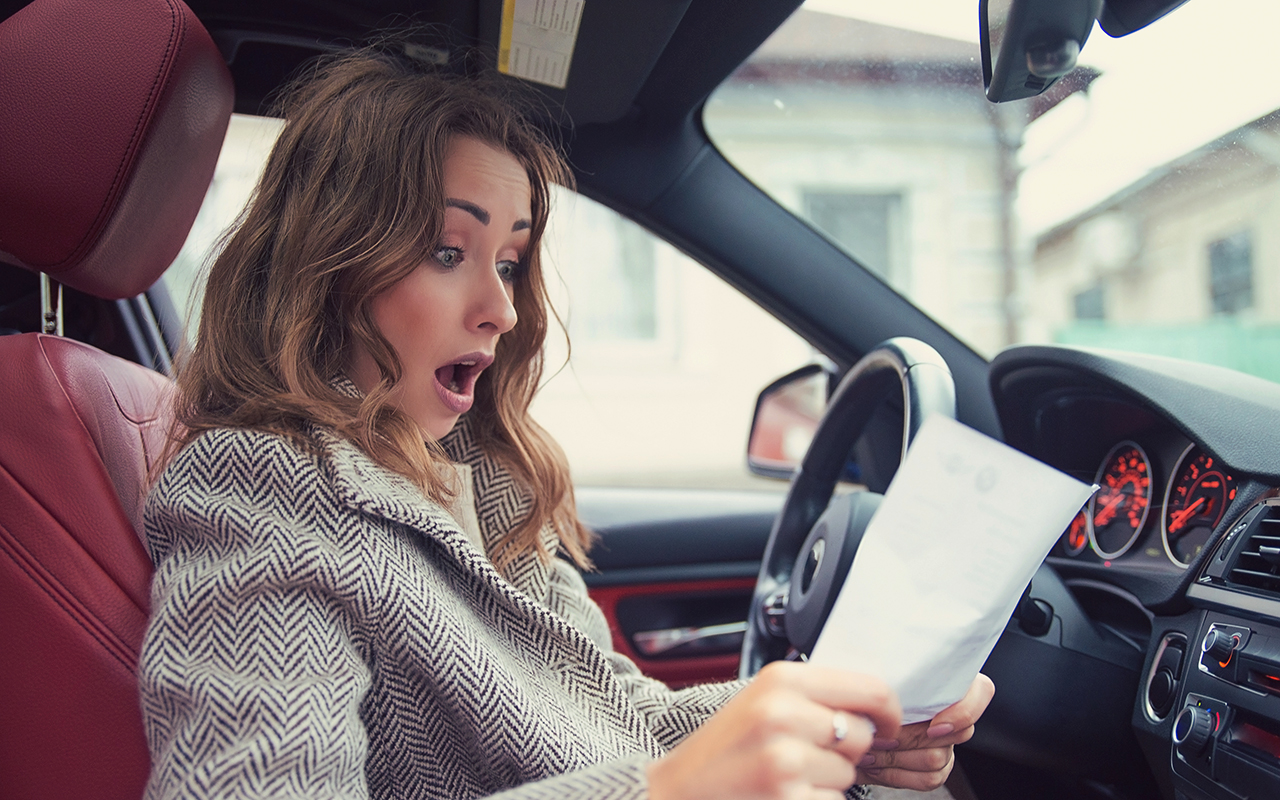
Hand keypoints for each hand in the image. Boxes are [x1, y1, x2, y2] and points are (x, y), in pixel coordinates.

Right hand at [648, 661, 901, 799]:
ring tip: (784, 776)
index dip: (888, 710)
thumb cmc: (721, 751)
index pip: (868, 688)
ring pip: (848, 774)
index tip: (888, 723)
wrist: (675, 793)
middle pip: (861, 735)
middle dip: (844, 750)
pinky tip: (782, 796)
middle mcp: (782, 715)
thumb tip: (873, 704)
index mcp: (779, 680)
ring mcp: (784, 761)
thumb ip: (810, 695)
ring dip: (826, 782)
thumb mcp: (759, 701)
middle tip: (805, 753)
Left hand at [856, 673, 994, 791]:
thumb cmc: (862, 695)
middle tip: (877, 734)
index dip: (962, 711)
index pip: (980, 691)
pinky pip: (929, 778)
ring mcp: (945, 744)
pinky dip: (897, 774)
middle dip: (907, 736)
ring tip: (870, 747)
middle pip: (954, 732)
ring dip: (896, 756)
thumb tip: (886, 691)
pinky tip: (876, 764)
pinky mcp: (935, 769)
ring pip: (936, 758)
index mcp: (943, 681)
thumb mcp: (871, 674)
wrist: (848, 727)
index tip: (934, 724)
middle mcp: (950, 712)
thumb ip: (889, 678)